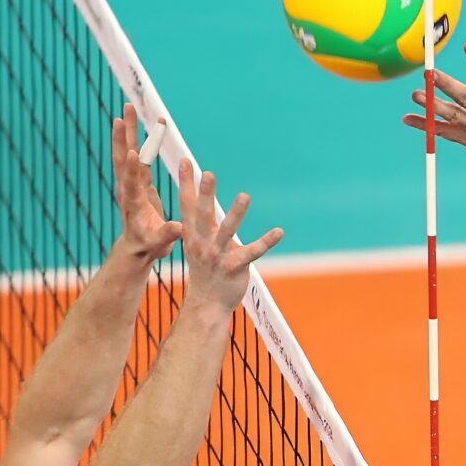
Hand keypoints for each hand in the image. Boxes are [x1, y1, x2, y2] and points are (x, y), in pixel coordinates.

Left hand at [110, 104, 182, 260]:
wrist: (138, 246)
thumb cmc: (150, 245)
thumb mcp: (160, 243)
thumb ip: (168, 234)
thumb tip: (179, 228)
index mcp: (133, 202)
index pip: (131, 183)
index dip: (131, 169)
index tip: (132, 153)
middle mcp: (128, 188)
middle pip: (125, 158)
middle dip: (124, 135)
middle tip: (124, 113)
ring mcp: (131, 182)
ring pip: (129, 151)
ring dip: (129, 130)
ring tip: (128, 108)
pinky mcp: (138, 180)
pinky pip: (137, 155)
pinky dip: (139, 138)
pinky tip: (141, 124)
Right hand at [178, 163, 283, 311]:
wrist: (207, 303)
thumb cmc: (204, 269)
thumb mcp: (195, 243)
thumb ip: (197, 222)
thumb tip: (199, 197)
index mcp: (193, 235)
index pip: (187, 205)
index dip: (187, 184)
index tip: (186, 162)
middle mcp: (203, 243)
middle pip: (204, 214)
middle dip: (206, 194)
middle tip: (209, 174)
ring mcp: (218, 256)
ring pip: (227, 231)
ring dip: (236, 214)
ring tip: (244, 196)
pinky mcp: (235, 267)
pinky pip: (252, 252)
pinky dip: (266, 241)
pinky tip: (279, 231)